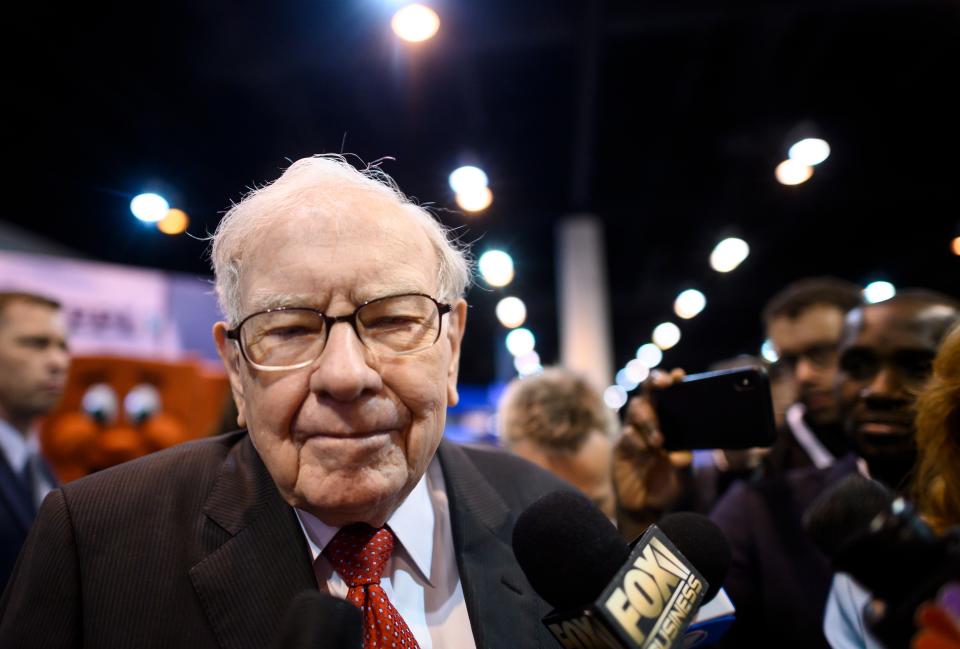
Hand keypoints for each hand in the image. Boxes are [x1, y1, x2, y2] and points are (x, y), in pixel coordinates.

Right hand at [612, 369, 690, 512]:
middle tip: (664, 384)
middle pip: (647, 393)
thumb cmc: (666, 488)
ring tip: (658, 441)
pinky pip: (626, 434)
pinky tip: (645, 451)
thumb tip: (682, 454)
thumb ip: (684, 465)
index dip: (671, 382)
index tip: (679, 376)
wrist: (645, 510)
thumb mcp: (683, 479)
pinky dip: (636, 440)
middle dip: (654, 382)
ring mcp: (633, 434)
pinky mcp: (619, 447)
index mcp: (667, 424)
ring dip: (648, 419)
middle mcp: (649, 424)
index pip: (668, 397)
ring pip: (635, 409)